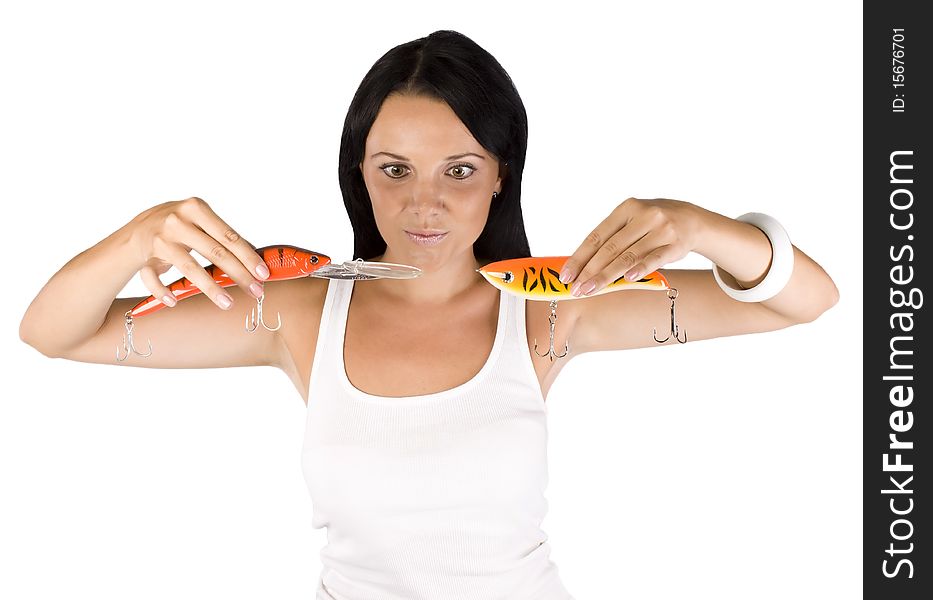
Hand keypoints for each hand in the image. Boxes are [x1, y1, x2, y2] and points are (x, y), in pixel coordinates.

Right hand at [128, 196, 269, 308]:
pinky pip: (153, 278)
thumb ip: (224, 236)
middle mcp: (177, 221)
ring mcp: (159, 239)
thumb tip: (256, 257)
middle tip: (255, 291)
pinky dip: (163, 291)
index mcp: (196, 208)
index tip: (263, 273)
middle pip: (215, 252)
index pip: (229, 236)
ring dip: (211, 288)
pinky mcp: (145, 256)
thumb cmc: (180, 226)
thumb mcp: (201, 221)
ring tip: (228, 303)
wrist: (138, 228)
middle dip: (238, 274)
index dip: (248, 256)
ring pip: (189, 267)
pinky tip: (175, 301)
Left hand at [560, 197, 700, 295]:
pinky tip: (628, 280)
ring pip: (629, 256)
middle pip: (610, 248)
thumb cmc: (652, 224)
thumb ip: (611, 238)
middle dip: (590, 270)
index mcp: (626, 208)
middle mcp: (644, 216)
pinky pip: (655, 259)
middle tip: (576, 289)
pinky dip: (641, 269)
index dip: (580, 256)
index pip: (597, 236)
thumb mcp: (632, 221)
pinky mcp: (676, 244)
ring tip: (591, 290)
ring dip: (607, 276)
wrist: (693, 220)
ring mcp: (661, 229)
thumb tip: (581, 265)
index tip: (566, 275)